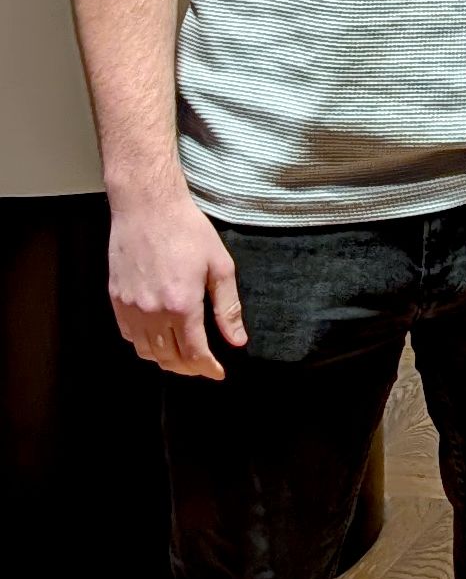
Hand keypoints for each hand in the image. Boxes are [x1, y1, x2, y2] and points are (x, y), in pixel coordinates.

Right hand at [107, 188, 247, 381]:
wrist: (147, 206)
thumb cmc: (186, 230)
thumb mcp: (219, 266)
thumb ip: (227, 308)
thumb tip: (237, 340)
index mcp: (182, 305)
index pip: (194, 353)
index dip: (207, 368)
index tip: (217, 372)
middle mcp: (153, 311)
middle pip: (169, 359)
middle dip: (189, 368)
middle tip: (202, 366)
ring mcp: (130, 306)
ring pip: (146, 352)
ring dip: (165, 360)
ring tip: (181, 355)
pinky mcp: (116, 298)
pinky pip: (128, 335)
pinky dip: (144, 344)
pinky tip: (157, 337)